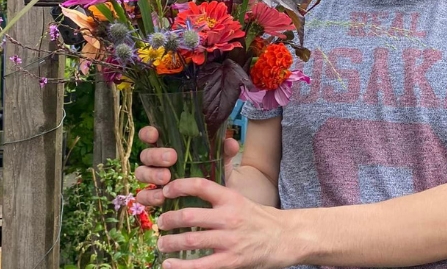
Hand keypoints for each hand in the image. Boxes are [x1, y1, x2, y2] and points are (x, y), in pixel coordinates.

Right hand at [134, 126, 240, 206]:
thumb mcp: (220, 162)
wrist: (215, 201)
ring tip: (166, 179)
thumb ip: (225, 151)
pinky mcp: (154, 197)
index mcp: (169, 146)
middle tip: (171, 158)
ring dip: (152, 175)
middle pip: (145, 154)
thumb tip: (230, 143)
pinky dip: (150, 196)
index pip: (151, 135)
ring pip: (141, 173)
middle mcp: (157, 161)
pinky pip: (143, 196)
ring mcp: (154, 179)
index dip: (148, 133)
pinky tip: (162, 198)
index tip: (155, 135)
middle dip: (156, 156)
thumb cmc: (212, 174)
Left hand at [156, 178, 291, 268]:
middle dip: (169, 220)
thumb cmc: (261, 219)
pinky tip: (169, 265)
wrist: (286, 237)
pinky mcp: (231, 261)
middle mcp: (229, 217)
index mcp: (231, 198)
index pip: (200, 186)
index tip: (166, 190)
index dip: (179, 186)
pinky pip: (200, 265)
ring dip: (170, 243)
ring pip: (191, 241)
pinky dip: (181, 266)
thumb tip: (192, 193)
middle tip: (161, 223)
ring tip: (162, 243)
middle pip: (189, 215)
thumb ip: (219, 197)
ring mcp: (229, 240)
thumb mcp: (242, 200)